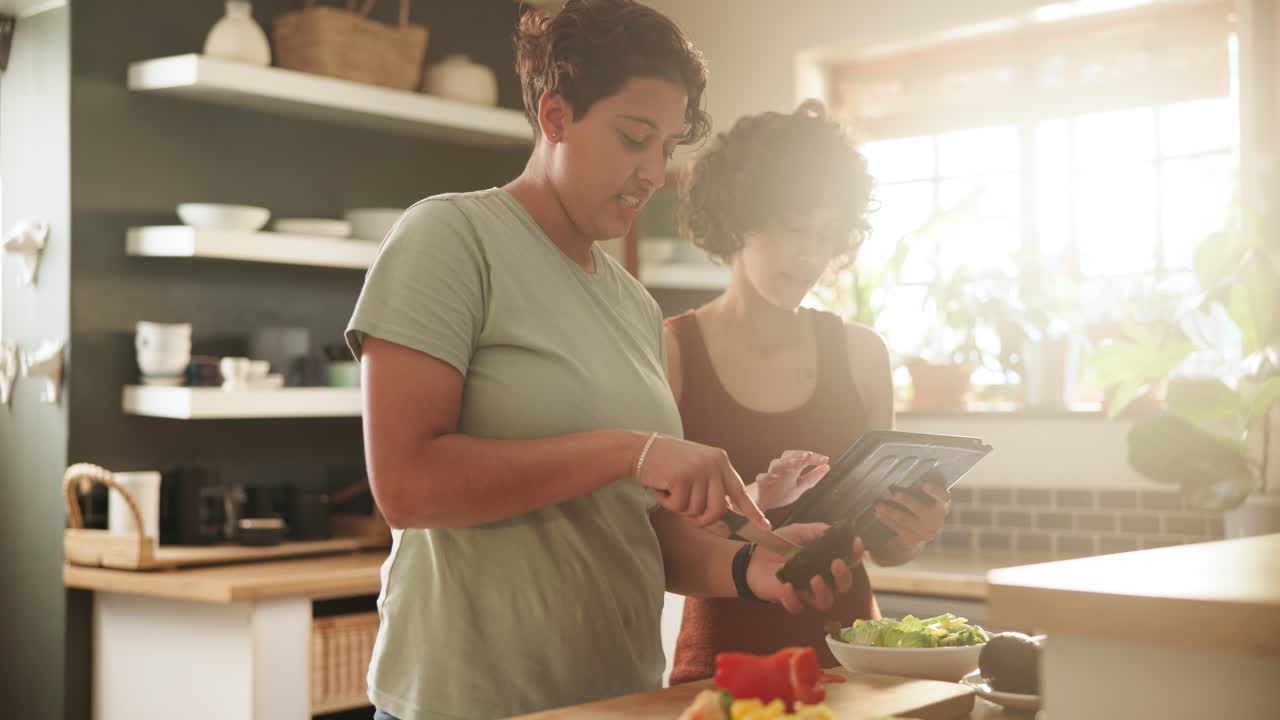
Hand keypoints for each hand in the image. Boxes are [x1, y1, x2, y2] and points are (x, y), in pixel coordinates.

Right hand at [636, 434, 769, 529]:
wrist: (640, 449)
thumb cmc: (667, 463)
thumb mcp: (697, 468)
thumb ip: (712, 486)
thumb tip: (727, 513)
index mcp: (720, 460)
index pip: (740, 491)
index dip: (752, 512)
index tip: (765, 527)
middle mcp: (713, 463)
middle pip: (718, 509)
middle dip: (703, 520)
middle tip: (688, 516)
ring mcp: (698, 469)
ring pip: (697, 510)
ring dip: (681, 509)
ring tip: (670, 492)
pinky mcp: (682, 477)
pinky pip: (679, 506)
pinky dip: (668, 504)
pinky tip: (661, 489)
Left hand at [745, 522, 865, 614]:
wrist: (754, 557)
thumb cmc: (780, 544)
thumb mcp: (799, 531)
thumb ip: (818, 531)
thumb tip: (836, 530)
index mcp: (827, 562)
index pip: (849, 561)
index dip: (855, 554)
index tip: (856, 543)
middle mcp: (822, 580)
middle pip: (843, 586)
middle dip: (843, 576)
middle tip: (836, 564)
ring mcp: (807, 592)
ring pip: (825, 602)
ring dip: (824, 591)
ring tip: (815, 578)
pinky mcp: (791, 601)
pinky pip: (797, 608)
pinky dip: (793, 599)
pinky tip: (787, 586)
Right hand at [747, 450, 829, 510]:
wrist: (761, 503)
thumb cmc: (780, 492)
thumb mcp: (799, 486)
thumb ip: (812, 478)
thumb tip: (827, 467)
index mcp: (792, 469)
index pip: (803, 458)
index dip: (814, 458)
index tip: (826, 460)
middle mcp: (781, 469)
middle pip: (789, 455)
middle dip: (799, 454)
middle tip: (809, 455)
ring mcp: (770, 475)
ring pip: (777, 464)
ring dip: (786, 462)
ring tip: (796, 463)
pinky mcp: (760, 484)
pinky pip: (762, 478)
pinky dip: (768, 477)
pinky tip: (774, 478)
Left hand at [874, 481, 950, 547]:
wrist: (919, 536)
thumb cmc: (922, 509)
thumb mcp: (927, 499)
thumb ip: (920, 488)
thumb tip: (906, 469)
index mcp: (942, 507)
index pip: (944, 498)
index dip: (935, 490)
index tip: (923, 482)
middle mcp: (936, 521)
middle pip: (921, 509)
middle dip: (906, 501)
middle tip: (893, 492)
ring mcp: (924, 532)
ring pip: (904, 519)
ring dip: (889, 511)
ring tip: (878, 504)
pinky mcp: (911, 539)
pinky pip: (896, 527)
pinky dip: (885, 519)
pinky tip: (877, 512)